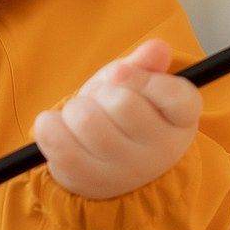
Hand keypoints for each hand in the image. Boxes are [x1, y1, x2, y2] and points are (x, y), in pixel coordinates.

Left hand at [33, 38, 201, 200]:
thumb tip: (157, 49)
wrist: (106, 167)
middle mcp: (160, 151)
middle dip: (101, 90)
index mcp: (181, 121)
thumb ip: (147, 63)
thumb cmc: (125, 117)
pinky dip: (48, 124)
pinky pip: (56, 139)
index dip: (142, 78)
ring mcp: (124, 171)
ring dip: (74, 108)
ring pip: (86, 120)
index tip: (120, 74)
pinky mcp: (86, 180)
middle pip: (121, 102)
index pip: (174, 95)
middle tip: (100, 101)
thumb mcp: (139, 84)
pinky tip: (59, 127)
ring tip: (82, 116)